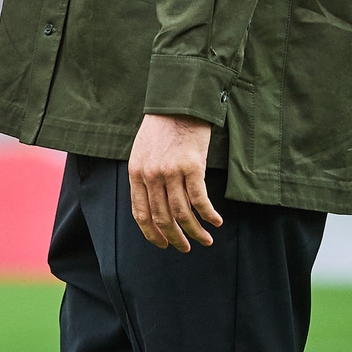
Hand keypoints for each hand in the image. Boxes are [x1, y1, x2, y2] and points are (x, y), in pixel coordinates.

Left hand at [128, 114, 221, 251]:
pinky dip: (208, 215)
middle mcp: (151, 175)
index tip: (163, 245)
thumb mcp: (142, 152)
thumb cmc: (162, 127)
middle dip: (175, 238)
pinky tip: (215, 221)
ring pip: (182, 213)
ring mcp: (171, 172)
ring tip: (205, 240)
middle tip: (186, 248)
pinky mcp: (192, 167)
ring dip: (195, 232)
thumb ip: (145, 176)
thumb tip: (154, 206)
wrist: (179, 103)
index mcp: (136, 173)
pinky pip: (200, 200)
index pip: (141, 213)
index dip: (152, 234)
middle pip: (163, 217)